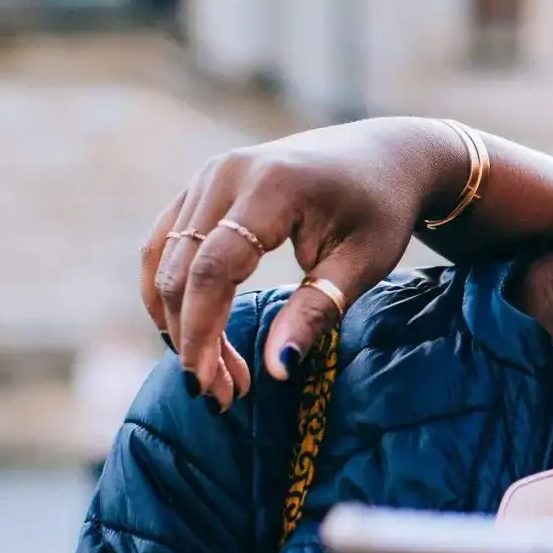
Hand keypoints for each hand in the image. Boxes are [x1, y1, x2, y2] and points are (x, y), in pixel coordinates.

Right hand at [141, 119, 455, 408]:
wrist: (385, 156)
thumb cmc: (381, 210)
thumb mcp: (363, 264)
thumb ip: (316, 312)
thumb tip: (276, 369)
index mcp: (272, 185)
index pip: (214, 268)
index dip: (202, 331)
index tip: (209, 385)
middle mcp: (227, 172)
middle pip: (182, 267)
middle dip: (190, 337)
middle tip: (221, 396)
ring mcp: (209, 175)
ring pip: (166, 257)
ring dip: (177, 319)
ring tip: (214, 372)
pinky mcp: (203, 186)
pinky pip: (167, 242)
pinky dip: (172, 290)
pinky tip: (194, 332)